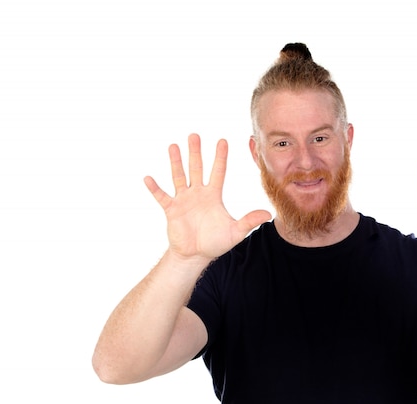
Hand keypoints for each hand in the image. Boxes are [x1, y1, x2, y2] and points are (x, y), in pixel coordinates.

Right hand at [144, 134, 271, 260]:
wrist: (195, 255)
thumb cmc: (215, 242)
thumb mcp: (235, 232)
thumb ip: (249, 221)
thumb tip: (268, 214)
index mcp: (213, 195)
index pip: (218, 172)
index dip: (220, 157)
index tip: (222, 140)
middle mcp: (198, 193)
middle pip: (197, 168)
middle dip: (196, 152)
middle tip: (194, 135)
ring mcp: (183, 200)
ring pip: (179, 177)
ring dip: (176, 162)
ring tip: (173, 146)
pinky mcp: (171, 210)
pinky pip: (161, 196)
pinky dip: (155, 188)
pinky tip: (148, 178)